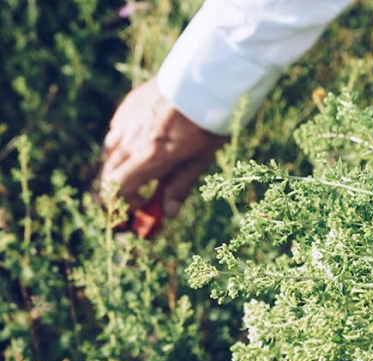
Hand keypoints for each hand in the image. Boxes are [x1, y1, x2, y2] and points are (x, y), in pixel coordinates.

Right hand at [101, 77, 226, 217]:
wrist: (205, 79)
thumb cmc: (207, 122)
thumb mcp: (200, 159)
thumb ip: (179, 186)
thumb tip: (167, 213)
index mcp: (148, 158)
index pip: (114, 189)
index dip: (122, 204)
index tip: (140, 208)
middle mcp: (130, 140)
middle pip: (109, 174)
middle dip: (120, 190)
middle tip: (139, 196)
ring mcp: (125, 121)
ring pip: (109, 153)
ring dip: (121, 168)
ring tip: (143, 169)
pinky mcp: (127, 107)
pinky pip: (115, 132)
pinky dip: (123, 145)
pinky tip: (142, 143)